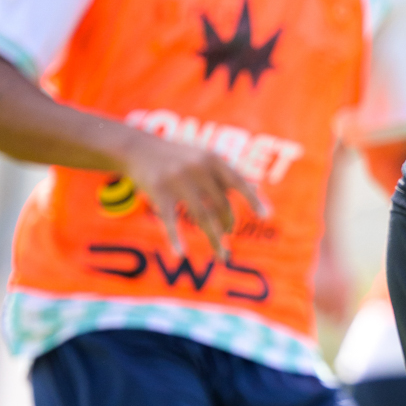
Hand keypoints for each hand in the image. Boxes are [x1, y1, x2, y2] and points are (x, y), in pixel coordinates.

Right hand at [118, 128, 266, 254]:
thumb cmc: (179, 157)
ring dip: (215, 239)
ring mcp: (177, 180)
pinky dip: (175, 239)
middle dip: (228, 224)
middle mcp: (198, 168)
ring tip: (223, 257)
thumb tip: (257, 191)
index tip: (267, 216)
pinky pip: (170, 220)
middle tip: (229, 237)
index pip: (238, 182)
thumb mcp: (204, 158)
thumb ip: (227, 175)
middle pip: (221, 205)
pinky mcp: (158, 191)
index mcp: (213, 159)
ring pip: (203, 217)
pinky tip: (180, 254)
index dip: (253, 199)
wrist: (138, 148)